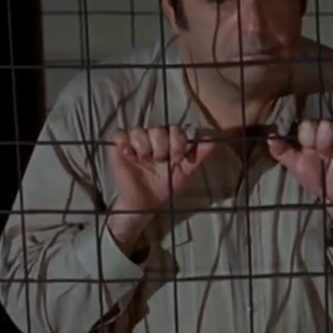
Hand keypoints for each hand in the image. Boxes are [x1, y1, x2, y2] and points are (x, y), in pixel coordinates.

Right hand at [107, 126, 215, 247]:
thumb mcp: (185, 173)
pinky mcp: (119, 148)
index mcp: (170, 141)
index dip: (178, 142)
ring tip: (145, 160)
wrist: (146, 202)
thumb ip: (198, 156)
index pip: (176, 130)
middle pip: (158, 129)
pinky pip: (119, 134)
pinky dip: (123, 141)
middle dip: (162, 147)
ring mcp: (135, 142)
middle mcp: (153, 138)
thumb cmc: (166, 185)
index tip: (177, 159)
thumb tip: (213, 141)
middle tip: (160, 162)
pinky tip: (129, 154)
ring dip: (144, 146)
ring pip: (139, 130)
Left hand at [268, 120, 332, 232]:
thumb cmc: (318, 179)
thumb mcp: (296, 167)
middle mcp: (330, 129)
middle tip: (327, 157)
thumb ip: (282, 152)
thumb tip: (269, 139)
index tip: (312, 154)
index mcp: (313, 133)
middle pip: (326, 124)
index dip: (309, 140)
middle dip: (325, 144)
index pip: (308, 125)